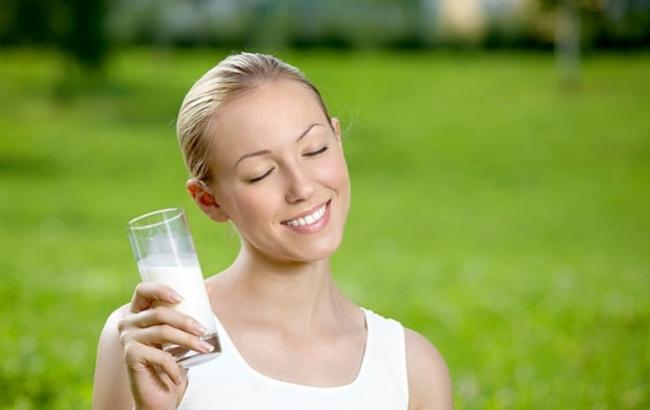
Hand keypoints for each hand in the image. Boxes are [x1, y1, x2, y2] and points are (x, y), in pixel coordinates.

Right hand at [118, 282, 213, 409]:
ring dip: (188, 341)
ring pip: (163, 332)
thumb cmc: (173, 361)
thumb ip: (190, 313)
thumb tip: (208, 288)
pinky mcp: (130, 356)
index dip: (161, 289)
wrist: (159, 395)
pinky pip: (160, 356)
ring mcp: (127, 339)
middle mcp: (128, 323)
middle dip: (185, 321)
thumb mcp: (182, 334)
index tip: (182, 297)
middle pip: (159, 313)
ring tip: (205, 348)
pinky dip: (174, 367)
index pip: (143, 290)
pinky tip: (180, 377)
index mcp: (139, 312)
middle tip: (203, 330)